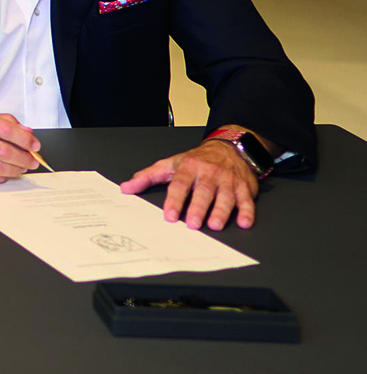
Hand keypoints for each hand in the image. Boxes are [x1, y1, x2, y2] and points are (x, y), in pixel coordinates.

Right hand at [0, 102, 40, 182]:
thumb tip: (25, 132)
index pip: (4, 129)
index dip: (24, 139)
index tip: (34, 145)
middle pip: (4, 151)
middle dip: (24, 158)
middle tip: (32, 161)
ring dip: (15, 170)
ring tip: (21, 168)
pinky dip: (0, 178)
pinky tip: (4, 174)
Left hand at [120, 139, 259, 230]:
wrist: (227, 148)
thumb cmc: (196, 160)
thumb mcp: (170, 164)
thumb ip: (148, 177)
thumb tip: (126, 188)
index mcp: (189, 168)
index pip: (180, 184)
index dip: (174, 200)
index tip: (169, 215)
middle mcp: (209, 173)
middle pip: (203, 191)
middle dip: (197, 207)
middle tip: (192, 224)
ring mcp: (228, 180)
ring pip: (225, 196)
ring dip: (221, 211)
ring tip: (214, 225)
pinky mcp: (244, 187)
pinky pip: (247, 200)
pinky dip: (247, 212)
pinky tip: (244, 222)